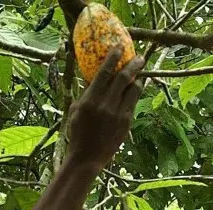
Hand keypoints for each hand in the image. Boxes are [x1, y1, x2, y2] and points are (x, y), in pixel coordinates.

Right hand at [68, 47, 144, 170]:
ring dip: (136, 79)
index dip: (113, 58)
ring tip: (137, 75)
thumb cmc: (77, 133)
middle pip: (124, 77)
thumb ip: (85, 94)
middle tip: (138, 57)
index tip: (119, 47)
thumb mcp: (75, 111)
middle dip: (133, 64)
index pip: (103, 73)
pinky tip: (133, 92)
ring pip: (134, 89)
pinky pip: (133, 102)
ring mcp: (118, 114)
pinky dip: (134, 94)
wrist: (87, 158)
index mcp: (89, 101)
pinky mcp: (127, 122)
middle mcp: (105, 105)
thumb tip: (93, 77)